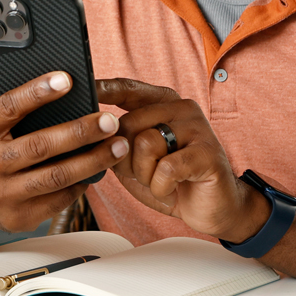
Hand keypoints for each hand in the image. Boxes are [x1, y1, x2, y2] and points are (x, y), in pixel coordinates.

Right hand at [0, 55, 129, 233]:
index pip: (7, 108)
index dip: (37, 93)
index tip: (67, 80)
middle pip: (39, 146)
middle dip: (80, 131)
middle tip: (110, 119)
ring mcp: (1, 196)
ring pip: (55, 177)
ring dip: (92, 160)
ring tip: (119, 145)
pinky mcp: (19, 218)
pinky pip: (58, 199)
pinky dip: (82, 183)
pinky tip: (100, 168)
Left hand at [98, 78, 269, 240]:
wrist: (213, 207)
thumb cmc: (172, 181)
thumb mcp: (136, 160)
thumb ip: (117, 142)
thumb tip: (89, 132)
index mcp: (164, 103)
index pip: (128, 89)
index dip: (104, 88)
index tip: (82, 88)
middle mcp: (182, 108)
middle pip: (128, 124)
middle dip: (126, 159)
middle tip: (146, 175)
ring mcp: (197, 127)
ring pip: (144, 144)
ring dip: (145, 175)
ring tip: (161, 182)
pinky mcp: (207, 151)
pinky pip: (165, 168)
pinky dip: (162, 188)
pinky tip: (174, 190)